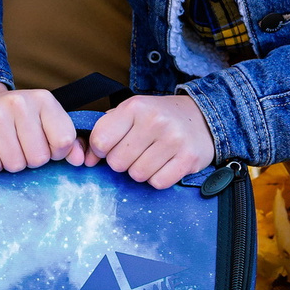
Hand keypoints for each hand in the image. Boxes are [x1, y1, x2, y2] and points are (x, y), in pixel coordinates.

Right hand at [0, 80, 83, 173]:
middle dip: (31, 159)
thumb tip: (80, 160)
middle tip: (21, 146)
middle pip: (38, 158)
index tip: (46, 145)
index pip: (63, 141)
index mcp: (43, 99)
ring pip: (15, 164)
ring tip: (5, 146)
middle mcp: (19, 102)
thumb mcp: (45, 121)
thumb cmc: (17, 119)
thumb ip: (67, 141)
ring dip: (11, 163)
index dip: (56, 152)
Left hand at [86, 94, 214, 188]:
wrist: (203, 117)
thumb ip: (104, 132)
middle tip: (136, 152)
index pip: (100, 141)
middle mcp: (154, 121)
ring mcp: (173, 140)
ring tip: (151, 157)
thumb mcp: (131, 113)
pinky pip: (158, 183)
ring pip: (137, 175)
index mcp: (135, 106)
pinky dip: (158, 178)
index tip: (112, 146)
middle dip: (123, 162)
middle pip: (117, 163)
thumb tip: (87, 160)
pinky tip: (164, 164)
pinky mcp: (188, 159)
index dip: (101, 150)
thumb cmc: (159, 117)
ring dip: (140, 171)